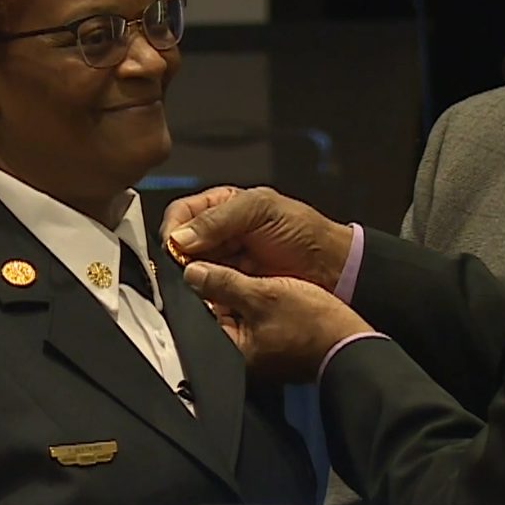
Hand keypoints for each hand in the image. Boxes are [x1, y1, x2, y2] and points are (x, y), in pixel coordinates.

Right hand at [162, 186, 354, 291]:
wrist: (332, 269)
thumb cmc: (304, 231)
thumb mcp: (260, 211)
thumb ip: (219, 219)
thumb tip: (177, 238)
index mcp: (221, 206)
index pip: (181, 214)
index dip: (172, 229)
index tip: (171, 247)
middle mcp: (217, 235)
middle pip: (179, 245)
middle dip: (176, 258)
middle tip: (182, 270)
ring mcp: (223, 263)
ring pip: (189, 271)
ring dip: (189, 279)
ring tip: (195, 285)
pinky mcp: (230, 289)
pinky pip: (206, 293)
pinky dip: (202, 296)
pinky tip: (206, 298)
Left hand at [184, 262, 373, 383]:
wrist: (351, 343)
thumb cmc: (313, 326)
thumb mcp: (263, 295)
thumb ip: (224, 283)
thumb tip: (193, 272)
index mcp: (231, 352)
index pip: (198, 316)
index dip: (196, 287)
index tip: (195, 262)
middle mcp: (238, 357)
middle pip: (213, 314)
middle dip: (215, 288)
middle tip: (217, 259)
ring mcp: (255, 352)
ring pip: (232, 313)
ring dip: (233, 291)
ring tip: (240, 268)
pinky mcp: (270, 344)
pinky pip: (250, 318)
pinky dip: (250, 300)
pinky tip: (259, 282)